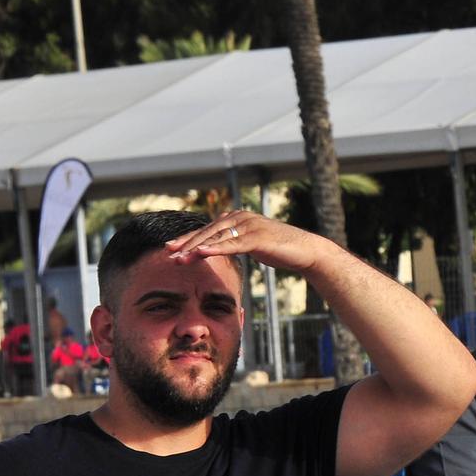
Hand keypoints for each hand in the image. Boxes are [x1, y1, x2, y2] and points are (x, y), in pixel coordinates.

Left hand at [165, 211, 330, 274]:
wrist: (307, 251)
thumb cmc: (281, 249)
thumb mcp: (254, 244)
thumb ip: (236, 242)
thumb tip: (220, 248)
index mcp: (238, 217)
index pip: (208, 229)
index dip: (188, 238)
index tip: (171, 248)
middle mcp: (241, 217)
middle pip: (207, 231)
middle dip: (186, 243)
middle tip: (168, 253)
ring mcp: (249, 225)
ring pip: (216, 237)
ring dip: (195, 248)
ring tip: (179, 257)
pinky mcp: (257, 237)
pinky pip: (231, 244)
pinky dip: (215, 249)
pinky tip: (200, 253)